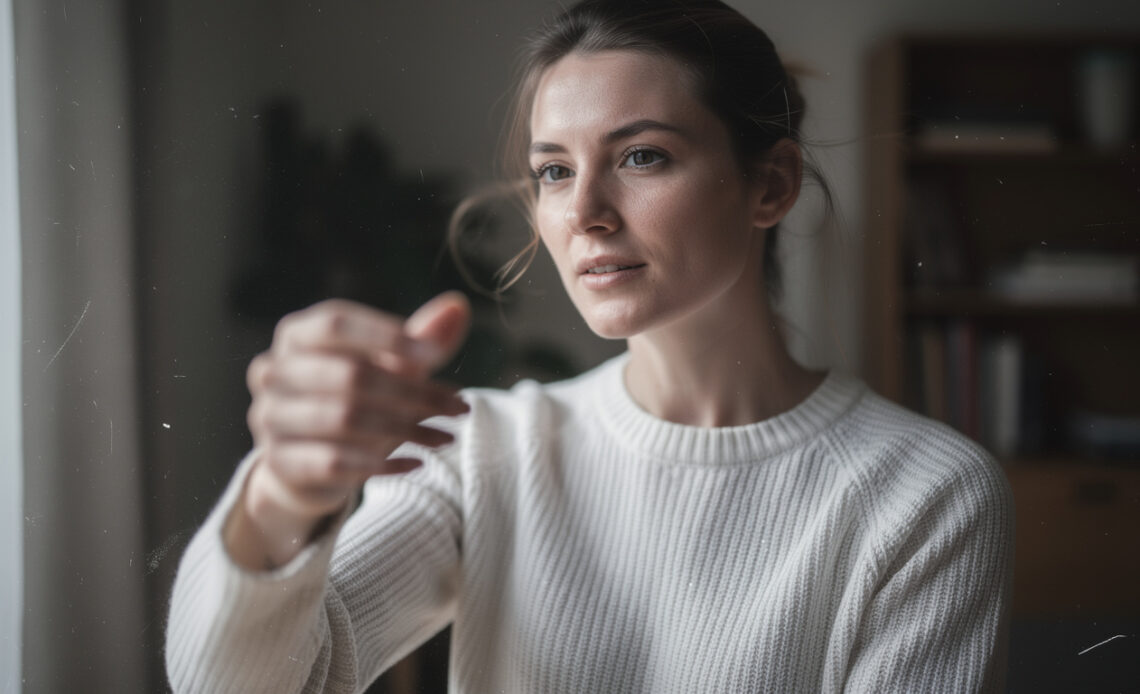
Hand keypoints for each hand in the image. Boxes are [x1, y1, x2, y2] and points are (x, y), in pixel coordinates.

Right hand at [227, 292, 470, 568]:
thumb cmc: (352, 399)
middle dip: (412, 392)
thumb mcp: (387, 367)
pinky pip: (334, 462)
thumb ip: (420, 339)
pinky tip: (417, 463)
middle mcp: (273, 371)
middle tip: (458, 407)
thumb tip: (458, 306)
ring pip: (344, 419)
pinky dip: (381, 464)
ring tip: (446, 437)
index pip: (336, 324)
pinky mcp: (277, 462)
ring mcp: (269, 417)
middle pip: (349, 374)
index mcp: (296, 335)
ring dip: (405, 429)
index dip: (385, 335)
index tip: (434, 354)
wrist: (305, 464)